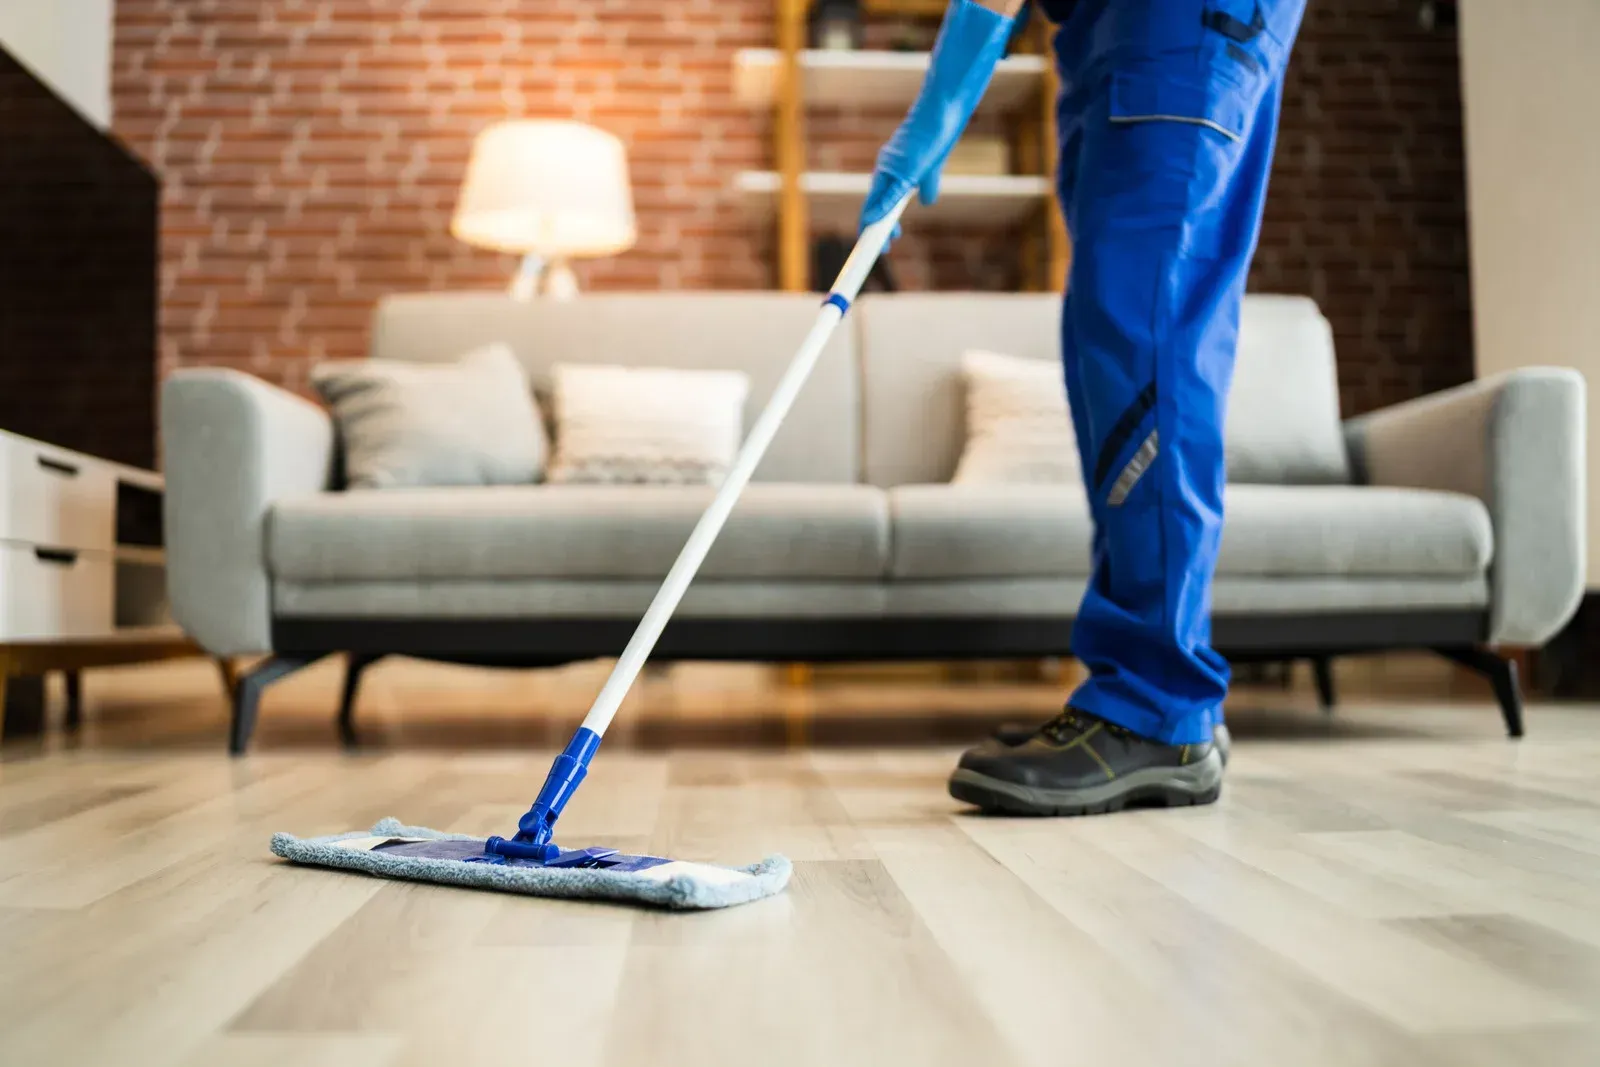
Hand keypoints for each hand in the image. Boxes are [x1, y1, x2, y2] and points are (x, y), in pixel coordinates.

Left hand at [858, 0, 1014, 241]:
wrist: (943, 111)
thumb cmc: (938, 134)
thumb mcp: (932, 167)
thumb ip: (927, 184)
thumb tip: (927, 201)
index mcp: (892, 171)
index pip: (879, 202)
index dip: (877, 224)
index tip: (879, 242)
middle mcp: (886, 170)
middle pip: (872, 205)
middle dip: (872, 231)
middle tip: (877, 249)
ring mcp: (892, 168)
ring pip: (875, 202)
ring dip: (872, 226)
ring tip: (871, 245)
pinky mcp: (902, 167)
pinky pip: (888, 193)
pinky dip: (880, 210)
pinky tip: (873, 223)